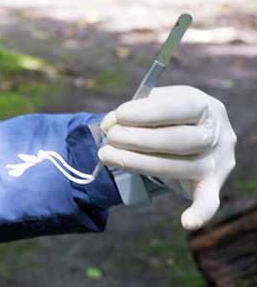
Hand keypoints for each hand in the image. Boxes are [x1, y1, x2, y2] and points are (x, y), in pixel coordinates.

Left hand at [98, 86, 236, 229]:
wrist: (191, 131)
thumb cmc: (166, 114)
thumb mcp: (155, 102)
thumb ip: (133, 110)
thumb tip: (109, 124)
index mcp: (204, 106)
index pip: (178, 108)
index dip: (146, 112)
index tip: (119, 115)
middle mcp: (217, 135)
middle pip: (178, 140)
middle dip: (137, 139)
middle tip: (110, 137)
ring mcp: (218, 162)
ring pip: (179, 167)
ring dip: (137, 163)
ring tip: (106, 155)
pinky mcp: (211, 184)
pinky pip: (209, 201)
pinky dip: (200, 213)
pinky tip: (187, 222)